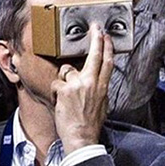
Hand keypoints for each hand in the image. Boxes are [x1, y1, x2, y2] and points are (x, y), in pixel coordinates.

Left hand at [51, 25, 112, 154]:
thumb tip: (94, 81)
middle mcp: (92, 84)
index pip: (107, 63)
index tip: (106, 37)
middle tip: (96, 28)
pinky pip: (57, 83)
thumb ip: (97, 90)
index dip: (107, 48)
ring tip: (67, 97)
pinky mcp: (65, 90)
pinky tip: (61, 103)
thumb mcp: (101, 105)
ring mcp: (78, 86)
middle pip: (95, 57)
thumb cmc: (90, 124)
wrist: (81, 137)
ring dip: (64, 81)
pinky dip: (57, 93)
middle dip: (96, 40)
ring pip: (67, 71)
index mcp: (102, 88)